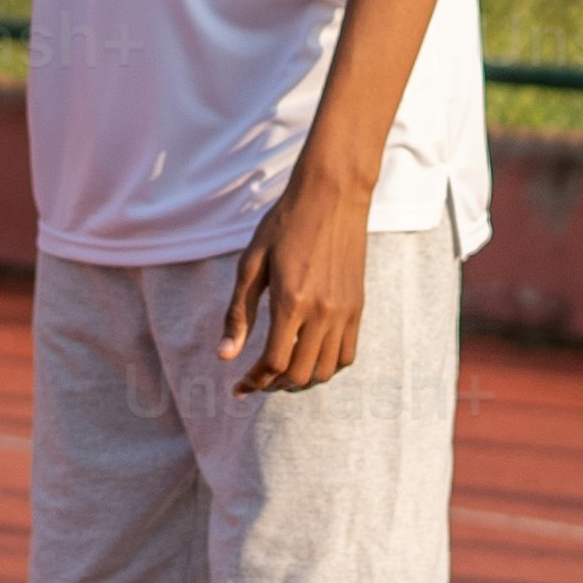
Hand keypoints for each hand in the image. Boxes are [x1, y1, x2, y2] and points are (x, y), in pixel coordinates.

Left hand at [224, 168, 376, 394]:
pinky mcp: (358, 306)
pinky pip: (346, 354)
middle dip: (274, 386)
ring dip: (301, 381)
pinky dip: (326, 368)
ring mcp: (345, 311)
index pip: (273, 363)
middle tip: (257, 382)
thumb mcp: (252, 264)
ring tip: (281, 375)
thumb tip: (224, 355)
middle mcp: (322, 311)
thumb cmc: (285, 224)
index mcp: (291, 301)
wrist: (332, 195)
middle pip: (299, 374)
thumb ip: (238, 313)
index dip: (254, 381)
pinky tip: (308, 359)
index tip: (239, 387)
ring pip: (325, 371)